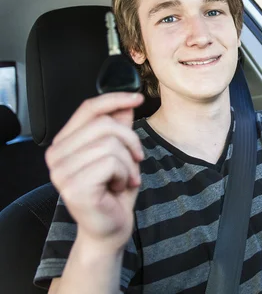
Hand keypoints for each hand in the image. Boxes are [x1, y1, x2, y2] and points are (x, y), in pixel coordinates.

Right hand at [45, 92, 144, 250]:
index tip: (138, 98)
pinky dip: (125, 174)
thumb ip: (119, 129)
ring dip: (128, 163)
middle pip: (104, 124)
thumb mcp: (121, 154)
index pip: (88, 108)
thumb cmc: (114, 193)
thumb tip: (126, 104)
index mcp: (65, 143)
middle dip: (130, 140)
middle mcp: (57, 155)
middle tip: (136, 160)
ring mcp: (62, 172)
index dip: (115, 99)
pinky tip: (119, 187)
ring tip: (125, 178)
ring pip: (110, 144)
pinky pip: (111, 163)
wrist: (110, 229)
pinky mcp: (74, 186)